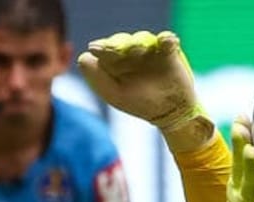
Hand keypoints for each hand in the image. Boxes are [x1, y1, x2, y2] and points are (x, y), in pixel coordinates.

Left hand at [77, 31, 201, 132]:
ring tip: (140, 48)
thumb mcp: (114, 94)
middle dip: (118, 43)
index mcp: (115, 61)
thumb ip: (96, 77)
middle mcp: (131, 51)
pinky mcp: (168, 50)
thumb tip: (84, 56)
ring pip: (141, 39)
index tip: (98, 50)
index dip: (102, 49)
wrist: (169, 111)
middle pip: (121, 40)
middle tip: (115, 48)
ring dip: (139, 42)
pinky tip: (165, 40)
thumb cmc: (138, 103)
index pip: (104, 48)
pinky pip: (167, 40)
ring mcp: (149, 49)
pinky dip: (166, 39)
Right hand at [218, 120, 253, 201]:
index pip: (237, 156)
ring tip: (252, 147)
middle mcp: (238, 192)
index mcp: (237, 185)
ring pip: (248, 179)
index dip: (240, 136)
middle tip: (241, 122)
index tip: (242, 115)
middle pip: (239, 163)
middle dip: (240, 142)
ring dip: (249, 162)